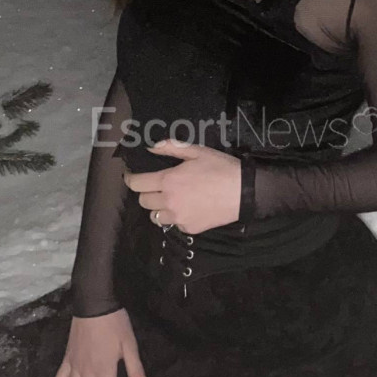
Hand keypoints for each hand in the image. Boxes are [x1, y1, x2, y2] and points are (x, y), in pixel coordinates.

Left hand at [123, 138, 241, 233]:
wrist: (245, 192)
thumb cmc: (221, 168)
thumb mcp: (198, 152)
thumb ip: (172, 148)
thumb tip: (151, 147)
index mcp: (168, 181)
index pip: (137, 184)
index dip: (131, 179)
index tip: (132, 177)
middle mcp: (169, 202)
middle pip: (143, 201)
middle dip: (146, 192)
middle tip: (157, 186)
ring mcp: (179, 217)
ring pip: (155, 216)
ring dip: (159, 208)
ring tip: (171, 200)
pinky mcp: (189, 228)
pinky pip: (174, 224)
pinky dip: (176, 217)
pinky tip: (189, 208)